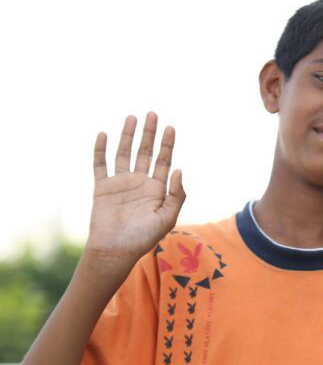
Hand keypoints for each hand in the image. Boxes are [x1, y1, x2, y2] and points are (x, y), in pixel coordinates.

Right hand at [86, 113, 184, 270]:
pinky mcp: (102, 187)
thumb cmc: (143, 238)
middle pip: (145, 152)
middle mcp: (139, 183)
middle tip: (152, 114)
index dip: (167, 144)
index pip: (163, 161)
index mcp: (157, 189)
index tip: (171, 127)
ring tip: (132, 118)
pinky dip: (101, 150)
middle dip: (149, 134)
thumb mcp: (167, 217)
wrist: (115, 250)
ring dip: (128, 136)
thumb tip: (179, 170)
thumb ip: (176, 195)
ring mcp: (120, 183)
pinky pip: (100, 165)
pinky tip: (104, 134)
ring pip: (124, 153)